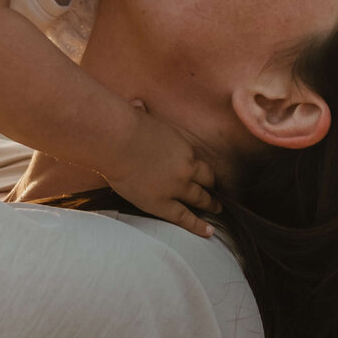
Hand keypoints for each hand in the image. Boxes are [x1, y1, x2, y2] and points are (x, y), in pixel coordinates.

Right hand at [101, 102, 220, 238]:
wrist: (118, 140)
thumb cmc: (125, 126)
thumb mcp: (142, 117)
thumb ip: (144, 114)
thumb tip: (137, 105)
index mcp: (183, 149)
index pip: (199, 164)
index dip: (203, 173)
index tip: (206, 177)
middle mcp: (186, 169)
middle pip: (205, 182)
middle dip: (212, 190)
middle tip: (219, 197)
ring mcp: (176, 188)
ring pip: (200, 199)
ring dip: (210, 205)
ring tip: (217, 211)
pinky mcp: (161, 203)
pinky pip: (185, 217)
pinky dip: (198, 226)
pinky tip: (209, 232)